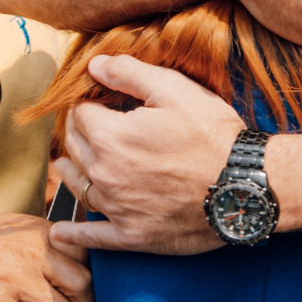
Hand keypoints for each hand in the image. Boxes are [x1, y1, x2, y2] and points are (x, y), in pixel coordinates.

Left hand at [49, 54, 242, 256]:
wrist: (244, 186)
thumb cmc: (213, 135)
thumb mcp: (176, 90)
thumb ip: (130, 73)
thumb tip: (94, 64)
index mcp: (111, 136)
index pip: (78, 113)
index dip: (87, 102)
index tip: (98, 100)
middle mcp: (105, 174)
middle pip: (73, 148)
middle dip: (76, 131)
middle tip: (85, 124)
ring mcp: (116, 208)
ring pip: (77, 186)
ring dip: (68, 170)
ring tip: (65, 163)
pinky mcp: (131, 235)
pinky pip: (92, 237)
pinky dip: (72, 235)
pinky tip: (58, 233)